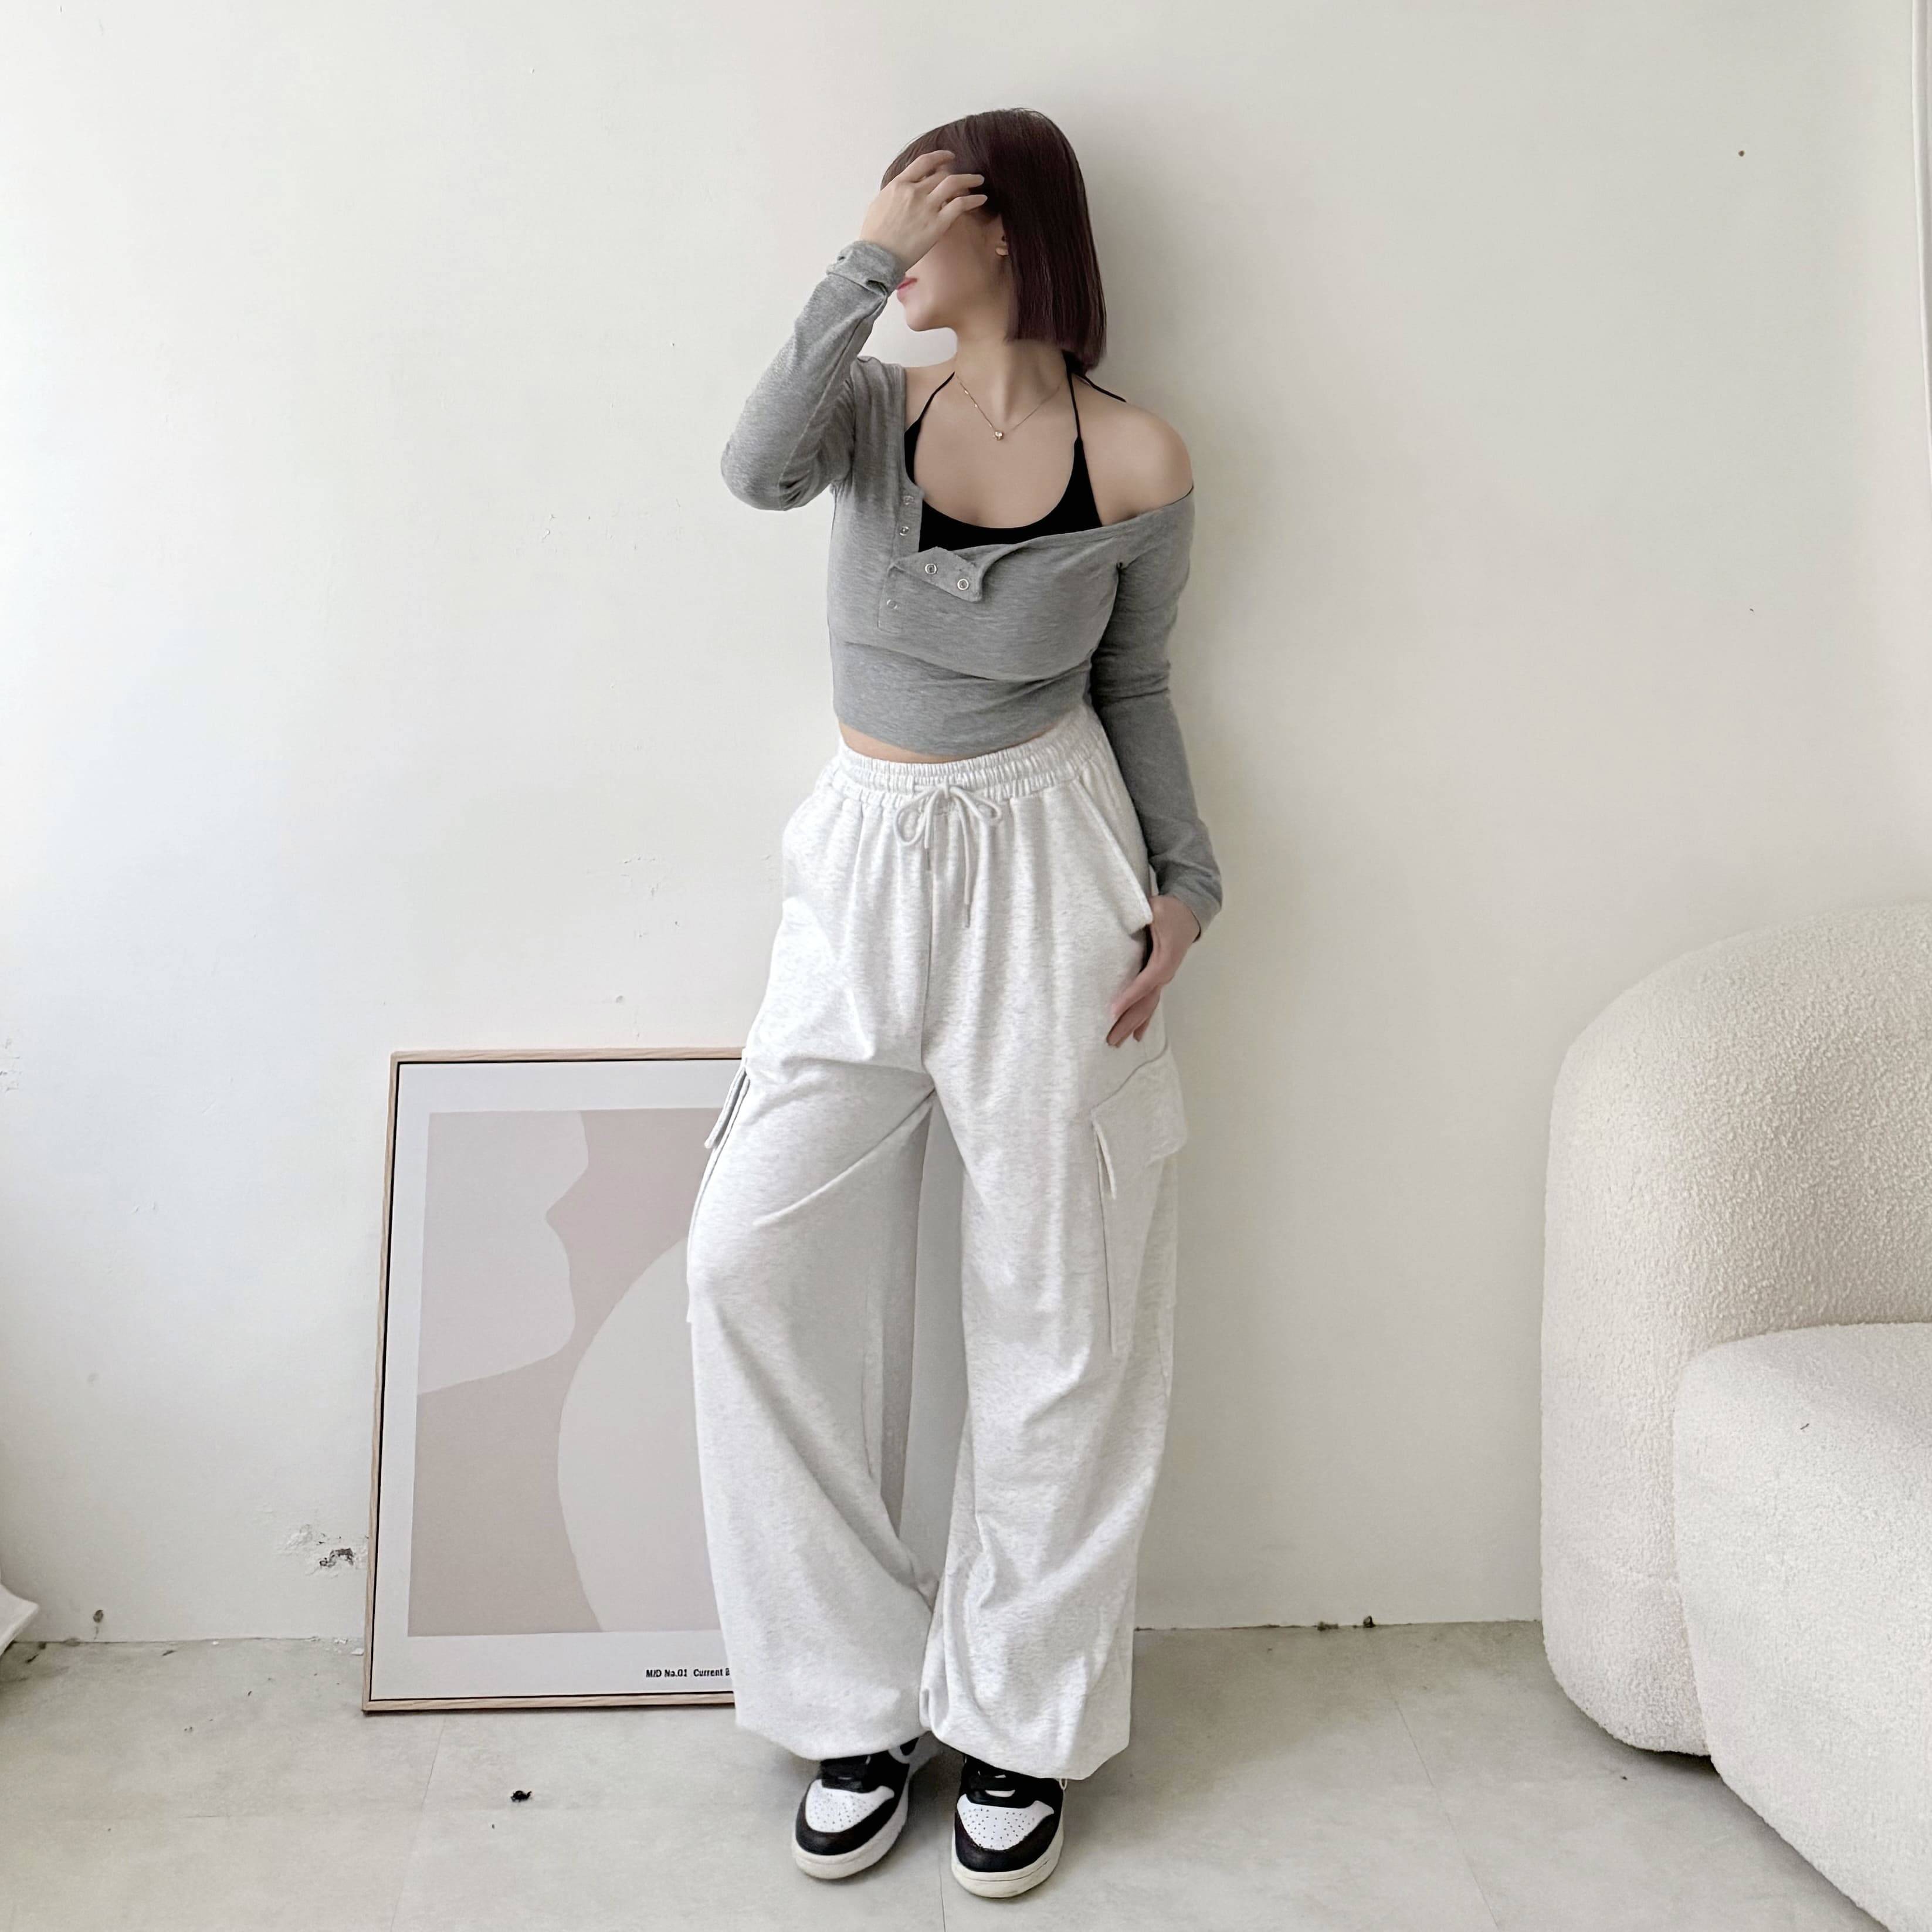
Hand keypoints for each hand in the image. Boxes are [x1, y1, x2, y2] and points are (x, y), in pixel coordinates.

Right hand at [858, 149, 986, 274]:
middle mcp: (915, 191)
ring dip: (969, 180)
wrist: (877, 256)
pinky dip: (973, 200)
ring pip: (954, 184)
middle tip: (966, 177)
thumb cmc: (874, 235)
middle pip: (941, 174)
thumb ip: (895, 193)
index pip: (924, 162)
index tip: (949, 157)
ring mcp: (927, 207)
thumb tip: (903, 189)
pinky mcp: (938, 224)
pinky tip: (981, 199)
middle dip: (955, 173)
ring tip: (979, 180)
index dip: (939, 157)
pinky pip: (960, 205)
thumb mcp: (879, 204)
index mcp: (899, 184)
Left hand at [1106, 895, 1199, 1046]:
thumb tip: (1126, 920)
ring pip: (1148, 1006)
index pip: (1144, 982)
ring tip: (1118, 1043)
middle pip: (1145, 1003)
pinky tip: (1137, 1034)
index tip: (1112, 1012)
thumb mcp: (1156, 908)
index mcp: (1164, 960)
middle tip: (1111, 1040)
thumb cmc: (1170, 909)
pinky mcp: (1160, 977)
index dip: (1129, 997)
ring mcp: (1163, 978)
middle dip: (1128, 1022)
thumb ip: (1143, 915)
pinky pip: (1150, 1002)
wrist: (1189, 912)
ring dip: (1133, 1025)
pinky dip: (1143, 1019)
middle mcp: (1164, 974)